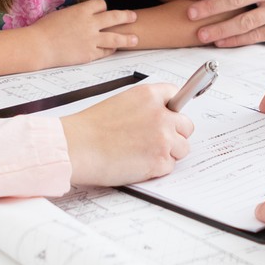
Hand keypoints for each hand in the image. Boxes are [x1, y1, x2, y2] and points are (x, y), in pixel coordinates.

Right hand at [30, 0, 138, 66]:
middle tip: (133, 17)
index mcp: (81, 10)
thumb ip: (75, 15)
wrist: (39, 46)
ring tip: (135, 39)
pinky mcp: (89, 54)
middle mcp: (90, 23)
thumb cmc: (44, 29)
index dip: (103, 7)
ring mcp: (91, 40)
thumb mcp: (61, 14)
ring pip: (116, 38)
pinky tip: (113, 50)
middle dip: (126, 17)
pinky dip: (110, 50)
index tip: (103, 11)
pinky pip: (105, 52)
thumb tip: (81, 17)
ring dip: (127, 38)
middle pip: (115, 17)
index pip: (101, 4)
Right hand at [62, 84, 193, 185]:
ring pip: (182, 148)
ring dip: (168, 153)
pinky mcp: (161, 161)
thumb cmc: (90, 128)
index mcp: (149, 95)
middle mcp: (161, 114)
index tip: (170, 116)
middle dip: (175, 134)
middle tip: (154, 141)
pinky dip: (157, 168)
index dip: (172, 109)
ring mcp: (164, 138)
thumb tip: (162, 114)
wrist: (78, 147)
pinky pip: (170, 166)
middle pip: (186, 125)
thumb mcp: (121, 103)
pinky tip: (138, 163)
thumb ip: (145, 106)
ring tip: (143, 153)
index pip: (177, 95)